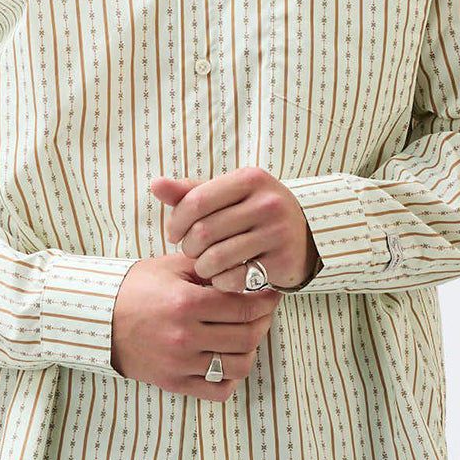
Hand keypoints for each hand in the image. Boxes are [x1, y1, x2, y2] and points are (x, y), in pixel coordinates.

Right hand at [110, 251, 281, 399]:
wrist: (96, 318)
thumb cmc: (134, 289)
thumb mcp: (170, 268)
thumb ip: (209, 269)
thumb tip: (246, 274)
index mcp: (186, 304)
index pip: (244, 307)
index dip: (265, 301)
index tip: (270, 295)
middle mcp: (185, 337)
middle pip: (247, 336)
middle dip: (262, 322)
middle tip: (261, 313)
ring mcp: (180, 364)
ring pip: (239, 366)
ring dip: (250, 350)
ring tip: (245, 336)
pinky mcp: (174, 383)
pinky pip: (219, 391)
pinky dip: (230, 378)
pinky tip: (226, 360)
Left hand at [149, 166, 319, 291]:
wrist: (304, 236)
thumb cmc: (254, 213)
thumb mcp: (227, 196)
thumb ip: (191, 191)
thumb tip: (156, 185)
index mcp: (250, 178)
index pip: (196, 200)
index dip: (176, 222)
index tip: (174, 234)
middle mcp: (267, 202)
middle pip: (204, 231)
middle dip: (189, 247)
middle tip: (191, 252)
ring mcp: (277, 232)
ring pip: (217, 257)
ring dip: (202, 266)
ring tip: (204, 265)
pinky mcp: (282, 260)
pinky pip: (236, 277)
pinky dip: (221, 281)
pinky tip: (222, 276)